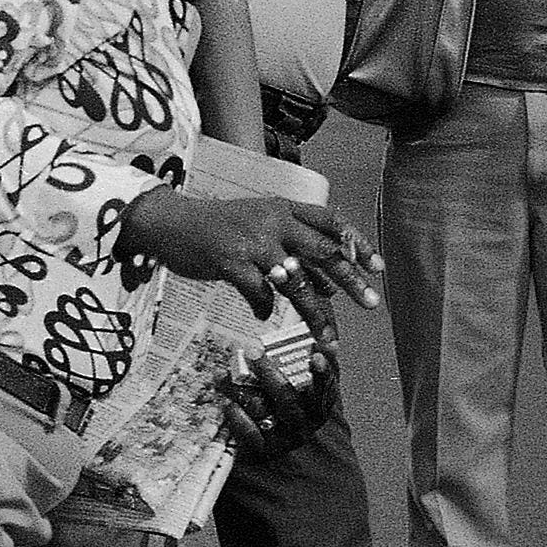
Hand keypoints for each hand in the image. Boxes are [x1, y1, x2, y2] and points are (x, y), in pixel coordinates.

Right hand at [116, 182, 382, 334]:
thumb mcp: (257, 223)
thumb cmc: (217, 226)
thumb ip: (292, 247)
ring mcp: (251, 241)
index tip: (378, 268)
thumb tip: (327, 283)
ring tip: (328, 338)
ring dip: (315, 313)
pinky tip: (264, 317)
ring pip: (296, 281)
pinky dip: (265, 309)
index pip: (330, 220)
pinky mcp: (229, 261)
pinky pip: (259, 293)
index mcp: (281, 208)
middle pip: (322, 251)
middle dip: (350, 279)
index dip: (357, 242)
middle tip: (371, 303)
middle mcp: (272, 221)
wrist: (168, 222)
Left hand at [218, 343, 338, 457]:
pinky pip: (250, 434)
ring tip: (225, 375)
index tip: (317, 356)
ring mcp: (285, 438)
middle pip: (289, 400)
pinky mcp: (265, 449)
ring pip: (262, 411)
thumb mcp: (303, 383)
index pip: (325, 389)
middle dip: (269, 375)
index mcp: (318, 405)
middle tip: (253, 352)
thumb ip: (313, 362)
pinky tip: (229, 404)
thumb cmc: (288, 402)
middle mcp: (304, 423)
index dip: (322, 374)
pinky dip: (237, 417)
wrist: (276, 445)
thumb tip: (326, 340)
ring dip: (242, 390)